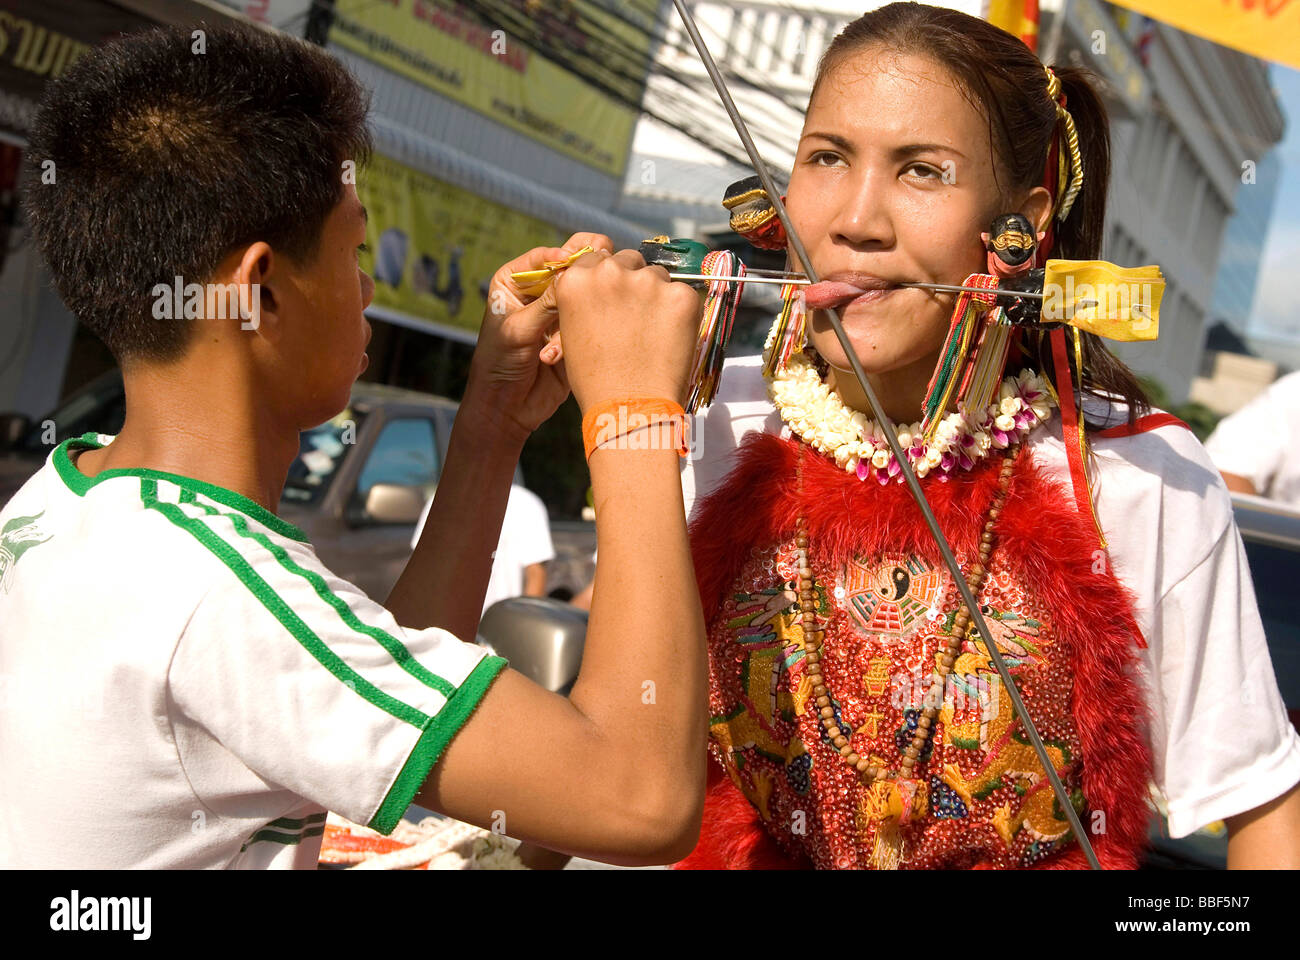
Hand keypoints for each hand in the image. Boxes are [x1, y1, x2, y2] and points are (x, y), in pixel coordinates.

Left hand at [464, 233, 614, 438]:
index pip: (545, 257)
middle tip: (597, 271)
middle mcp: (539, 292)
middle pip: (571, 268)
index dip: (562, 256)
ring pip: (585, 295)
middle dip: (584, 273)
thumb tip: (575, 274)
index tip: (572, 262)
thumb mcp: (519, 330)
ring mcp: (560, 313)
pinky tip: (553, 359)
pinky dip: (577, 338)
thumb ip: (547, 302)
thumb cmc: (499, 364)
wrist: (507, 408)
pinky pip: (589, 323)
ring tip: (553, 346)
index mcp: (515, 282)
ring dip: (576, 316)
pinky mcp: (575, 334)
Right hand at [554, 248, 700, 411]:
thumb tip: (603, 291)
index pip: (596, 259)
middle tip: (636, 316)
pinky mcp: (681, 295)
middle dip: (632, 281)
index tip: (614, 299)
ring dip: (657, 294)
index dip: (607, 280)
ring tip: (653, 333)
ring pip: (657, 275)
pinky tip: (671, 338)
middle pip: (628, 260)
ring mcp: (648, 281)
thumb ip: (585, 302)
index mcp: (577, 279)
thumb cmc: (596, 380)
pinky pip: (683, 293)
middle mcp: (610, 272)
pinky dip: (680, 311)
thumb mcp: (572, 334)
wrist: (630, 406)